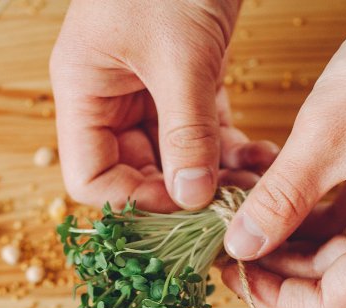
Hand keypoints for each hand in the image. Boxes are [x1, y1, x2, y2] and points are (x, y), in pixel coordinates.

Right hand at [49, 0, 277, 212]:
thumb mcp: (180, 57)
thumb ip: (186, 132)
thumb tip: (190, 199)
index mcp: (84, 91)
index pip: (90, 178)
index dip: (130, 201)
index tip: (180, 208)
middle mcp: (109, 96)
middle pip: (135, 172)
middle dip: (181, 194)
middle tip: (229, 211)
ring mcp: (146, 88)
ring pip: (173, 156)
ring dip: (213, 176)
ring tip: (256, 188)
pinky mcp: (182, 78)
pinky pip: (200, 129)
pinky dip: (227, 147)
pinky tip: (261, 159)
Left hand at [220, 0, 345, 307]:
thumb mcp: (323, 140)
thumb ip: (279, 202)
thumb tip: (240, 248)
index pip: (334, 303)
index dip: (276, 299)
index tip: (232, 275)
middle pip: (336, 280)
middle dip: (277, 268)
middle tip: (227, 246)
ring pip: (339, 250)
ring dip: (290, 241)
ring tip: (242, 221)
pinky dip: (310, 215)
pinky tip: (273, 198)